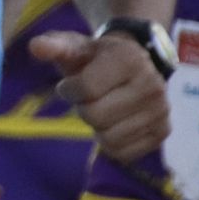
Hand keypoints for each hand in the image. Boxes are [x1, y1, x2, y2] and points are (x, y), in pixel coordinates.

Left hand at [31, 30, 168, 162]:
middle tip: (89, 99)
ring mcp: (161, 111)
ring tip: (103, 109)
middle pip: (96, 117)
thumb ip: (54, 46)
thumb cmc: (96, 58)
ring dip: (97, 128)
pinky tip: (114, 123)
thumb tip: (35, 46)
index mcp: (129, 59)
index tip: (71, 84)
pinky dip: (111, 143)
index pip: (86, 89)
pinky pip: (124, 153)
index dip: (69, 89)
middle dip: (83, 109)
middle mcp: (152, 85)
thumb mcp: (75, 47)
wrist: (135, 65)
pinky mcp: (163, 132)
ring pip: (110, 139)